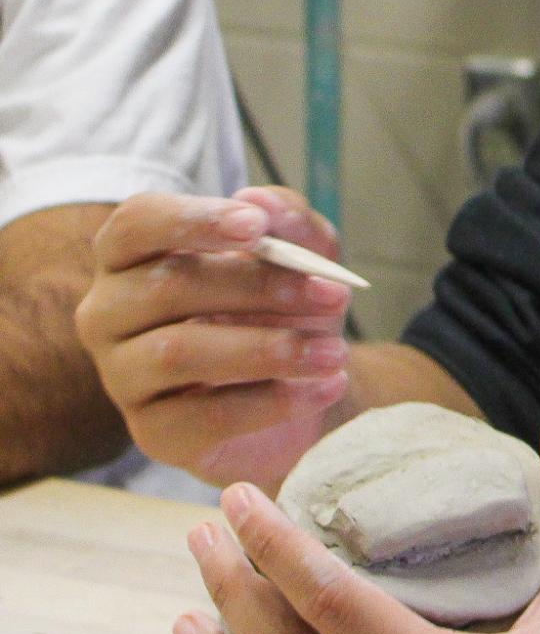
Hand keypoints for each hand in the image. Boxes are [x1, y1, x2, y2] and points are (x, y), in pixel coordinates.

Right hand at [76, 186, 354, 488]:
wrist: (302, 387)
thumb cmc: (283, 306)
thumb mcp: (304, 253)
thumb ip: (288, 220)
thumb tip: (257, 201)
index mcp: (133, 256)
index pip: (136, 224)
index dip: (193, 220)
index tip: (256, 227)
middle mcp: (110, 313)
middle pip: (167, 286)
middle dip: (258, 287)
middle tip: (333, 295)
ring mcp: (122, 375)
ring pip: (180, 353)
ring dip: (270, 349)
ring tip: (336, 352)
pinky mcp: (152, 432)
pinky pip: (205, 416)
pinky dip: (275, 401)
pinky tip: (324, 387)